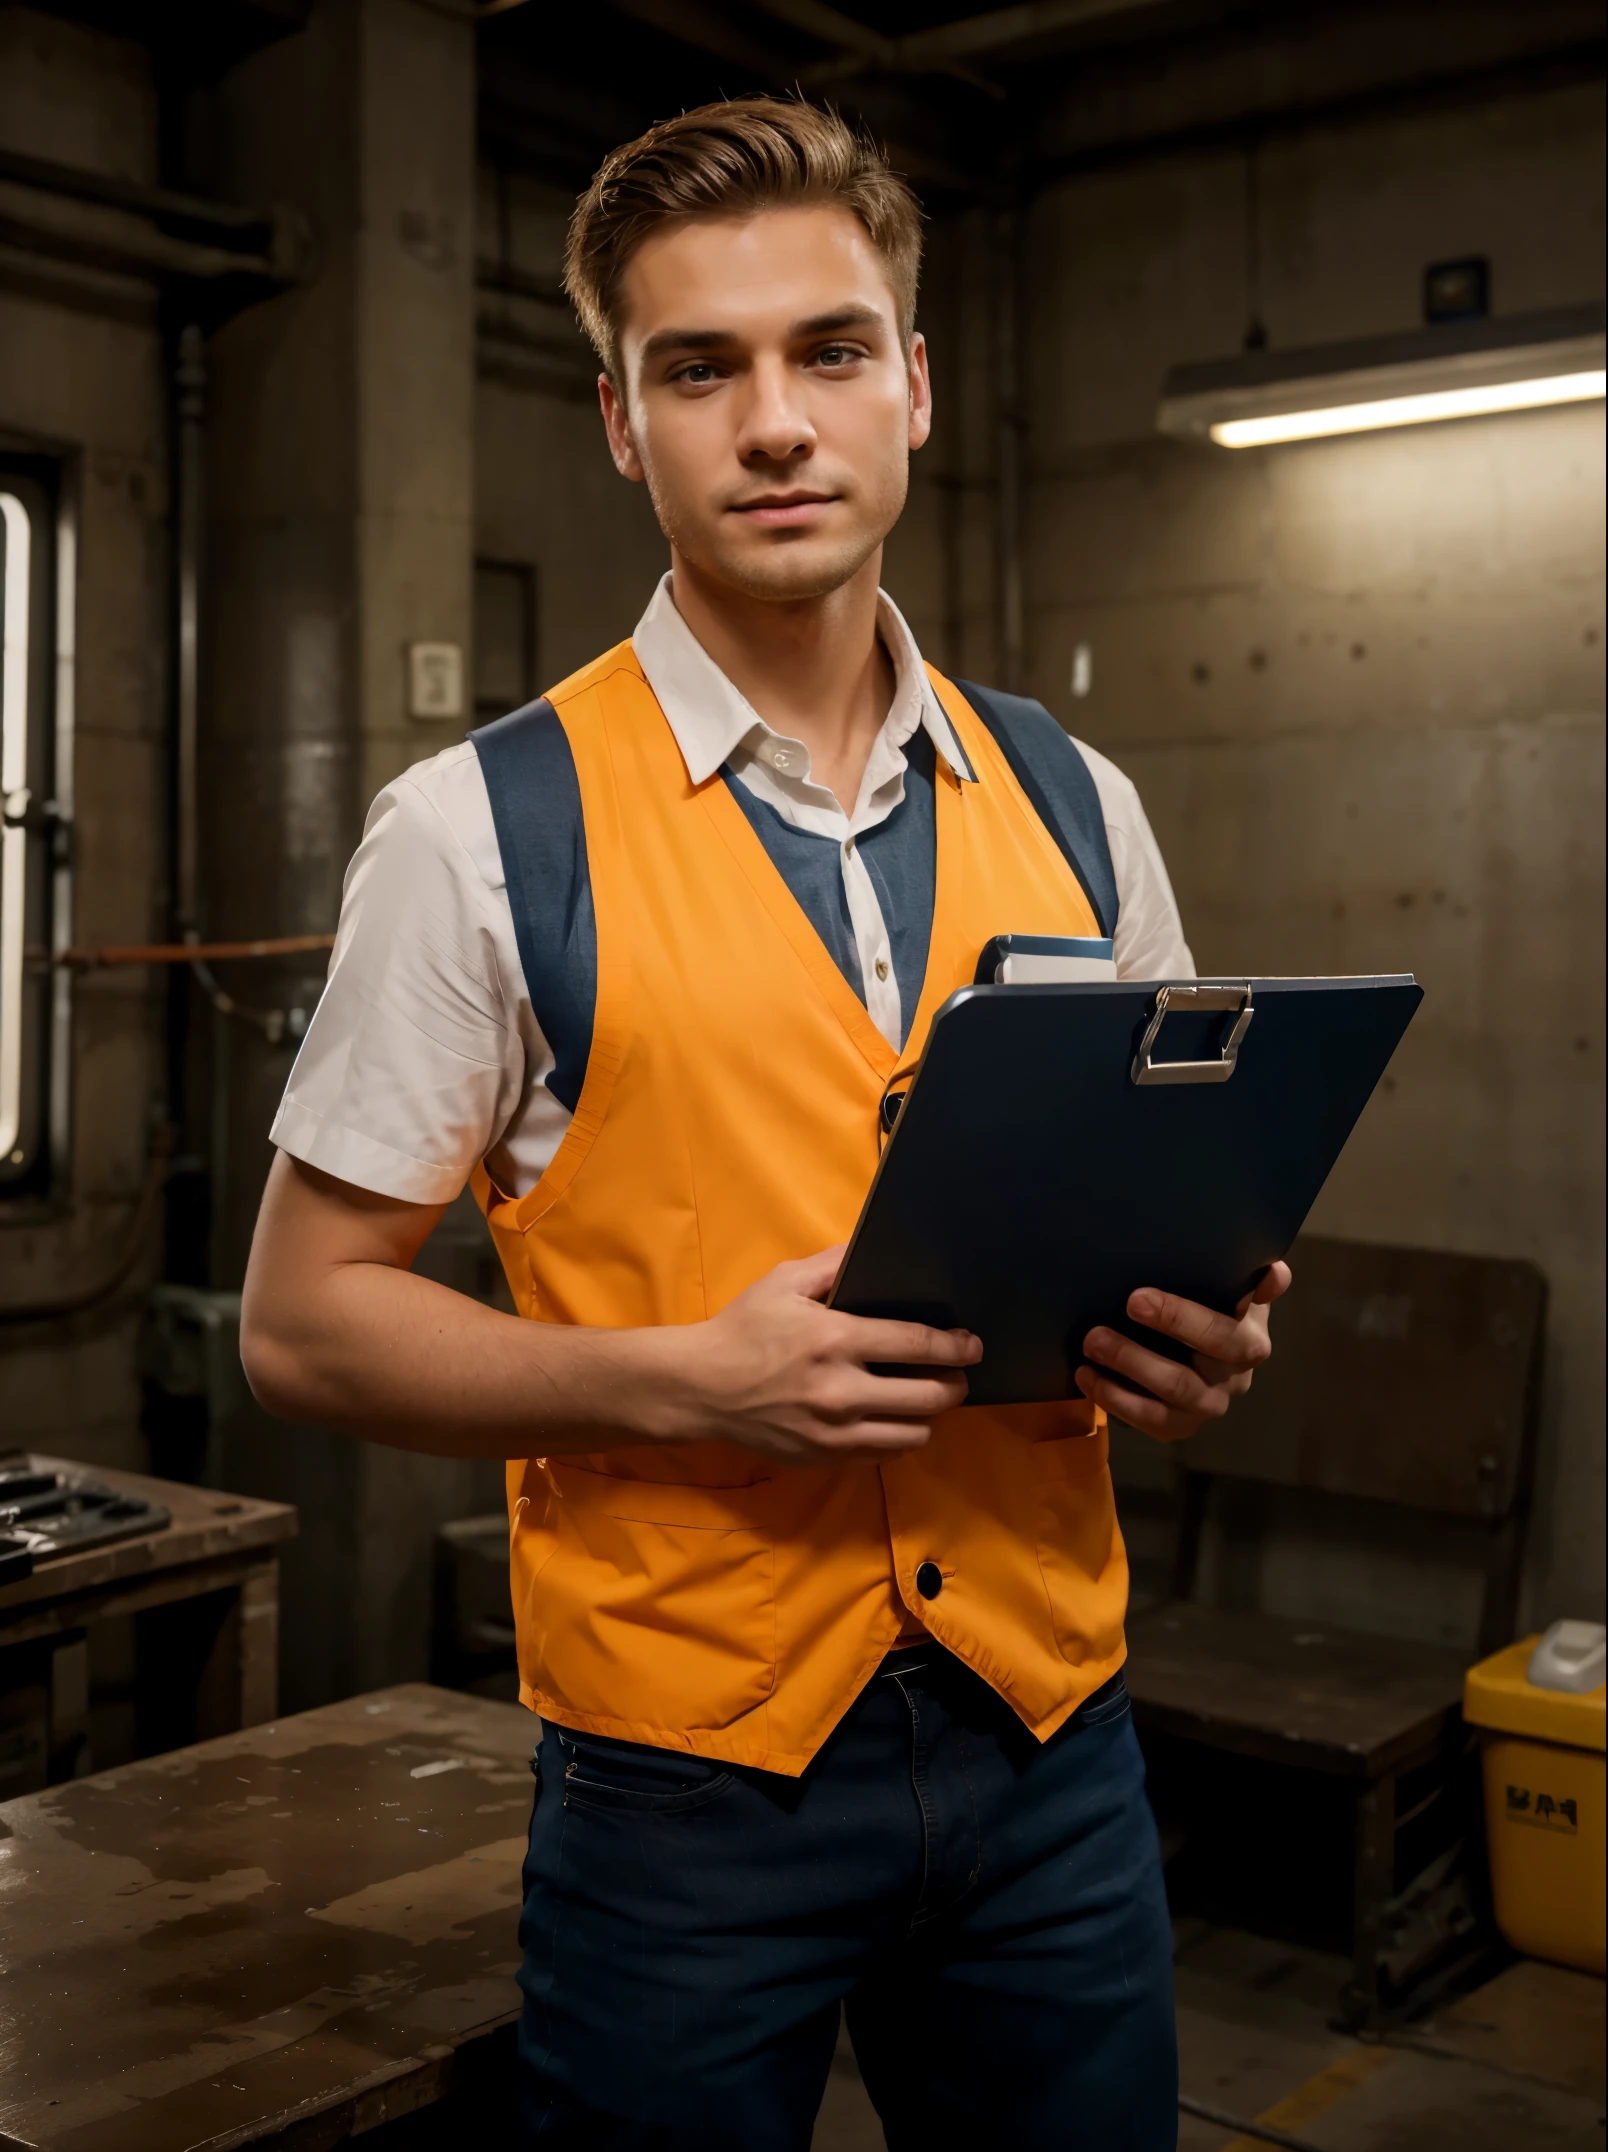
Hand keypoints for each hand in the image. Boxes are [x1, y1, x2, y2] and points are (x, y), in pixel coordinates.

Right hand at [666, 1248, 980, 1464]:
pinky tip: (892, 1418)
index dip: (956, 1346)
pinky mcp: (825, 1457)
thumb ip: (835, 1265)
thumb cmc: (744, 1329)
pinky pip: (885, 1454)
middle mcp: (840, 1390)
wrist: (701, 1388)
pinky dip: (898, 1436)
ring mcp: (834, 1432)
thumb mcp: (784, 1282)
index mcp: (834, 1338)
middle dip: (953, 1384)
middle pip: (929, 1397)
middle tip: (956, 1373)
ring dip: (928, 1415)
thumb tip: (876, 1250)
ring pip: (914, 1433)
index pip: (918, 1345)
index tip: (971, 1344)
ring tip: (924, 1397)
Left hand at [1073, 1262, 1291, 1443]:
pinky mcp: (1180, 1426)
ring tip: (1091, 1342)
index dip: (1184, 1318)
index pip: (1224, 1332)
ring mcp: (1208, 1406)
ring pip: (1173, 1392)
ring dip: (1129, 1365)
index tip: (1137, 1298)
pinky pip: (1150, 1421)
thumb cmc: (1209, 1307)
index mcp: (1250, 1339)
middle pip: (1200, 1361)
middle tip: (1119, 1307)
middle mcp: (1235, 1377)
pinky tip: (1086, 1376)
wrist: (1191, 1347)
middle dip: (1155, 1334)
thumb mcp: (1231, 1288)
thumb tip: (1275, 1273)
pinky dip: (1115, 1398)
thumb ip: (1248, 1279)